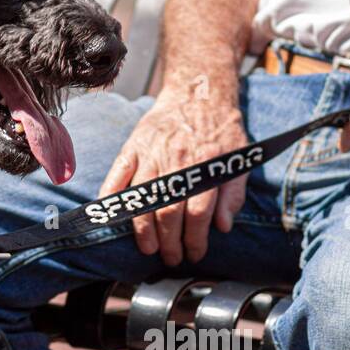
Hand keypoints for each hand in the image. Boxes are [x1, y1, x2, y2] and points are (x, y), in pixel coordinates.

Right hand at [100, 87, 248, 265]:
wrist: (199, 91)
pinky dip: (111, 197)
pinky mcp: (133, 146)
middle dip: (168, 243)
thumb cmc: (221, 128)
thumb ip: (232, 195)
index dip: (194, 240)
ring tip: (148, 247)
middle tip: (170, 258)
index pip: (197, 215)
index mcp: (204, 167)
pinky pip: (117, 176)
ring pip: (143, 200)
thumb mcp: (239, 161)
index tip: (193, 254)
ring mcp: (151, 154)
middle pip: (167, 213)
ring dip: (143, 230)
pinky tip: (113, 216)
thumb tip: (222, 227)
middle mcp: (177, 162)